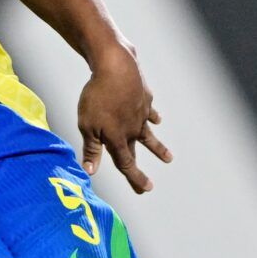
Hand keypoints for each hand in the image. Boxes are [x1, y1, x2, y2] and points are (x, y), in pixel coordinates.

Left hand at [77, 46, 170, 193]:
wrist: (117, 67)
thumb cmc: (98, 96)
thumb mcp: (87, 125)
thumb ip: (91, 149)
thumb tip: (90, 172)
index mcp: (118, 138)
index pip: (126, 164)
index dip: (134, 178)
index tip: (144, 189)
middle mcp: (132, 129)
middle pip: (135, 153)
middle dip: (140, 170)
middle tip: (148, 187)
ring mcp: (141, 114)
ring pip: (149, 135)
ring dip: (158, 148)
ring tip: (169, 158)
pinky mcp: (144, 99)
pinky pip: (150, 112)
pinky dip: (153, 117)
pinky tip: (157, 120)